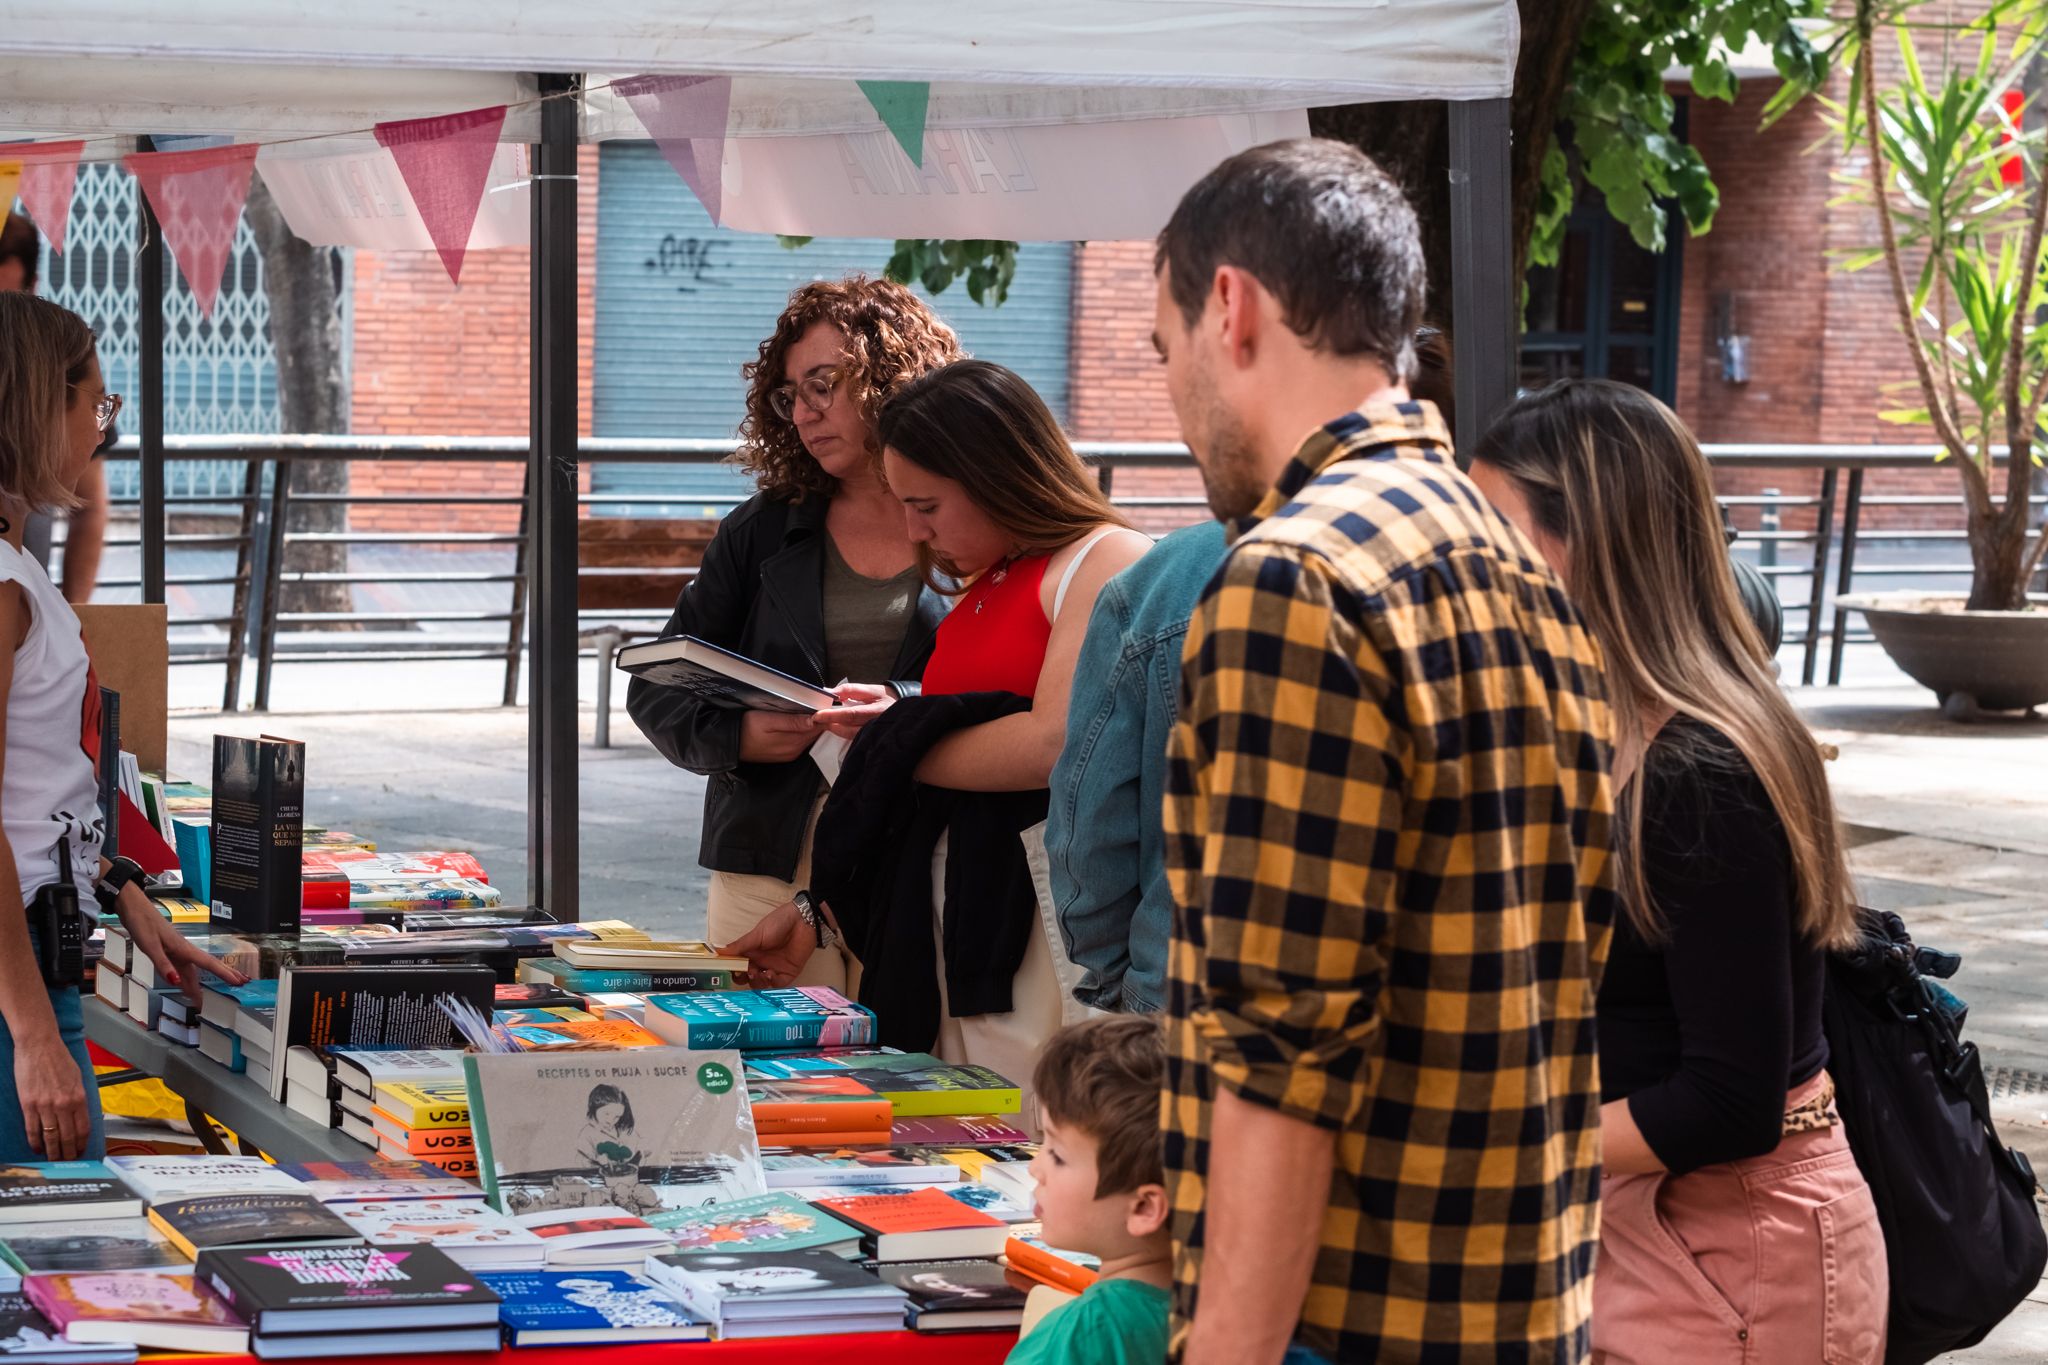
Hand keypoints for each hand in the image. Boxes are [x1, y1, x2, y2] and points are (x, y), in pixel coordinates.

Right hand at [14, 1028, 88, 1159]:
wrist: (39, 1046)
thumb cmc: (59, 1059)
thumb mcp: (78, 1078)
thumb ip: (79, 1098)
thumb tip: (80, 1116)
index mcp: (79, 1097)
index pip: (83, 1129)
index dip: (81, 1144)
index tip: (80, 1152)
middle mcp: (64, 1104)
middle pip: (67, 1137)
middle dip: (68, 1153)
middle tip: (67, 1162)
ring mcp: (45, 1106)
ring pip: (50, 1137)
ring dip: (52, 1152)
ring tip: (53, 1161)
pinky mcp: (29, 1104)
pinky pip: (33, 1129)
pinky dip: (35, 1142)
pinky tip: (37, 1149)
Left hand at [116, 886, 247, 1005]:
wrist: (133, 908)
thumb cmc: (143, 924)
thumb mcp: (151, 946)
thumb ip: (163, 965)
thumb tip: (176, 982)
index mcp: (183, 949)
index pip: (209, 963)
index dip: (224, 973)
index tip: (238, 982)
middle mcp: (184, 951)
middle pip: (207, 966)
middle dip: (224, 975)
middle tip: (241, 983)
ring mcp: (176, 951)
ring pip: (194, 970)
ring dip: (203, 982)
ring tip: (213, 994)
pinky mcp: (167, 951)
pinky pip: (181, 969)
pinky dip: (186, 980)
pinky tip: (185, 986)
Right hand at [720, 900, 818, 987]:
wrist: (803, 921)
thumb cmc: (779, 923)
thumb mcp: (756, 934)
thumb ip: (739, 946)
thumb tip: (717, 951)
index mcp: (751, 952)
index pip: (736, 966)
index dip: (731, 970)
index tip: (727, 971)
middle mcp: (760, 962)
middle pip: (746, 978)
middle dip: (743, 979)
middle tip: (745, 972)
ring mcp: (773, 968)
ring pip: (760, 984)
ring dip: (756, 981)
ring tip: (757, 973)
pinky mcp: (787, 973)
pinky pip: (776, 984)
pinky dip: (771, 982)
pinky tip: (770, 974)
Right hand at [739, 710, 820, 763]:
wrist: (731, 744)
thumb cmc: (747, 728)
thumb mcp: (768, 720)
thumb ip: (792, 722)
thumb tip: (813, 721)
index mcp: (794, 742)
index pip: (817, 727)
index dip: (821, 715)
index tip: (821, 703)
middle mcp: (795, 750)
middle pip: (814, 733)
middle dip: (817, 719)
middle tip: (815, 703)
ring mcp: (790, 754)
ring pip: (807, 737)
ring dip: (809, 725)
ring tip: (806, 710)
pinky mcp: (784, 755)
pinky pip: (799, 742)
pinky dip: (801, 731)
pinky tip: (796, 723)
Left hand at [813, 682, 895, 738]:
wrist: (902, 707)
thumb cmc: (886, 697)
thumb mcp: (870, 689)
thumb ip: (849, 690)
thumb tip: (830, 692)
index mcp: (876, 710)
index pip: (850, 715)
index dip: (833, 715)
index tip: (818, 714)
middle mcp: (875, 725)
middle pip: (848, 729)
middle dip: (831, 724)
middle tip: (819, 718)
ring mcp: (873, 734)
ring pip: (850, 736)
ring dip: (835, 729)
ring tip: (827, 720)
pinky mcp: (871, 739)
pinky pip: (854, 738)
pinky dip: (843, 732)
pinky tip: (838, 726)